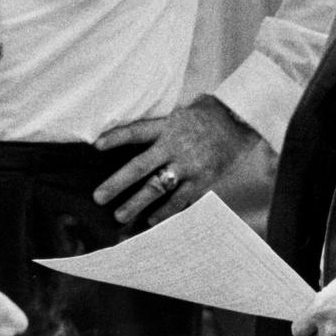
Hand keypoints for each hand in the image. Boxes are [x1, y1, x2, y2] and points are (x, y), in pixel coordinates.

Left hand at [91, 95, 260, 224]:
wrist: (239, 122)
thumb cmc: (203, 118)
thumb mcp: (178, 116)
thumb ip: (157, 130)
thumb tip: (127, 142)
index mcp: (168, 125)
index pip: (137, 131)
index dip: (116, 137)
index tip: (96, 145)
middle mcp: (176, 144)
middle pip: (140, 166)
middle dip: (117, 183)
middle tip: (98, 197)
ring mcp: (189, 164)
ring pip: (157, 187)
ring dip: (136, 203)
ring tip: (119, 215)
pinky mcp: (203, 180)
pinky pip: (180, 200)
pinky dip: (164, 211)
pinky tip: (151, 220)